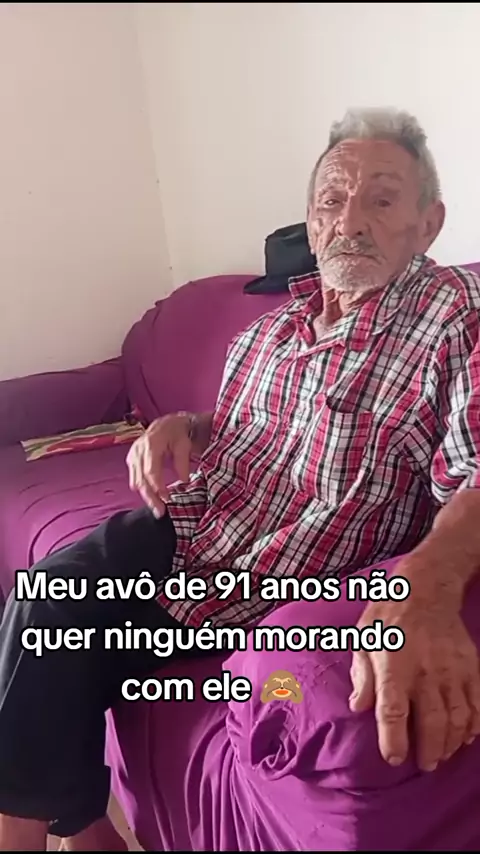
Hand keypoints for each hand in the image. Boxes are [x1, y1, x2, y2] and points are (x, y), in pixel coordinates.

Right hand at [126, 413, 191, 514]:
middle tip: (160, 512)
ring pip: (136, 482)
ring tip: (157, 509)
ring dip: (146, 497)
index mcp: (151, 444)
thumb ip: (182, 462)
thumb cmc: (177, 433)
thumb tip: (184, 481)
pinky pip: (134, 478)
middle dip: (150, 497)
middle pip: (140, 479)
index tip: (167, 499)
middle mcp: (138, 450)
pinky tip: (152, 498)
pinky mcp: (132, 460)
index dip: (158, 487)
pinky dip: (142, 489)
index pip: (151, 471)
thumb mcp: (184, 444)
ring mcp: (133, 455)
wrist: (167, 424)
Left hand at [349, 582, 479, 771]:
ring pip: (457, 717)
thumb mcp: (362, 638)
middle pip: (431, 721)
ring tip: (441, 754)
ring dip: (450, 742)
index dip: (393, 739)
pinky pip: (477, 703)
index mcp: (393, 664)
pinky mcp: (470, 666)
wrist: (426, 587)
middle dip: (428, 750)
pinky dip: (474, 725)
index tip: (394, 758)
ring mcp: (452, 669)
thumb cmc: (388, 615)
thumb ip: (361, 675)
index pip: (393, 710)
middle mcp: (425, 670)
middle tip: (424, 765)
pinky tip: (465, 736)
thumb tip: (358, 707)